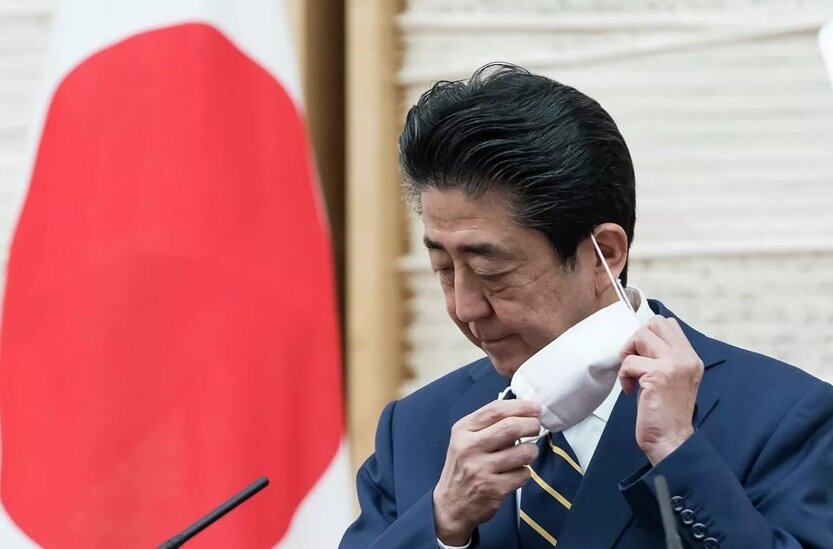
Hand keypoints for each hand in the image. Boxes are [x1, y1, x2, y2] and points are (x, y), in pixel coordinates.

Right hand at [433, 399, 540, 544]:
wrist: (450, 505)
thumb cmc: (463, 467)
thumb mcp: (465, 440)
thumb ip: (488, 425)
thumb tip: (523, 413)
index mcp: (463, 430)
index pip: (495, 410)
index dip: (521, 406)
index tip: (536, 408)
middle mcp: (470, 447)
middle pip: (511, 427)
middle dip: (531, 425)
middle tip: (536, 427)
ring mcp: (481, 469)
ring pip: (522, 451)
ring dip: (531, 450)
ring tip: (527, 453)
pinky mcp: (494, 489)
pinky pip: (523, 474)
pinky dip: (525, 471)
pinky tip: (516, 472)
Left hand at [619, 316, 703, 464]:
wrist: (671, 440)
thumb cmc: (666, 412)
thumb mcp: (672, 379)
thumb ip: (664, 358)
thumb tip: (640, 340)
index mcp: (690, 357)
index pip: (668, 324)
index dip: (648, 334)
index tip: (641, 355)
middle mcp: (686, 358)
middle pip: (654, 323)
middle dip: (636, 340)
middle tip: (633, 362)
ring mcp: (674, 365)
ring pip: (640, 336)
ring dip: (628, 356)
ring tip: (631, 376)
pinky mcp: (658, 376)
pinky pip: (629, 362)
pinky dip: (623, 376)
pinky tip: (630, 392)